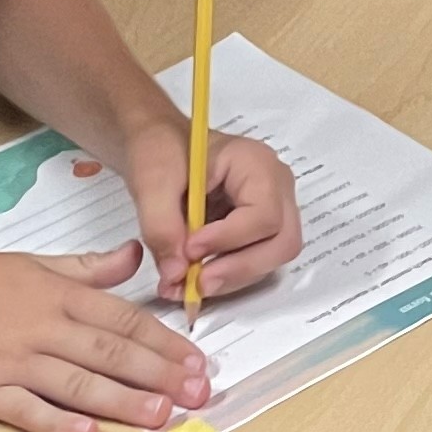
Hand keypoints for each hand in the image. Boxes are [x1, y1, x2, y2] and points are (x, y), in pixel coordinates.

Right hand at [0, 247, 208, 431]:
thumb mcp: (32, 263)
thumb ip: (87, 268)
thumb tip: (132, 258)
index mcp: (56, 295)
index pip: (123, 319)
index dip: (165, 341)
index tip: (197, 360)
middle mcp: (41, 328)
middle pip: (110, 353)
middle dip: (160, 373)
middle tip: (198, 392)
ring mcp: (13, 362)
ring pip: (78, 383)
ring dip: (122, 400)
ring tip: (161, 413)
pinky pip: (26, 410)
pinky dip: (56, 422)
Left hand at [126, 124, 300, 304]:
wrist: (157, 146)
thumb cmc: (160, 149)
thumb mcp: (151, 181)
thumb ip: (162, 226)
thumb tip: (176, 274)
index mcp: (256, 164)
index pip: (264, 214)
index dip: (229, 239)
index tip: (190, 249)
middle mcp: (275, 188)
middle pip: (280, 243)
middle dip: (238, 269)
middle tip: (196, 283)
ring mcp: (271, 210)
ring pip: (270, 258)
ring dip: (231, 278)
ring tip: (186, 284)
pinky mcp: (256, 230)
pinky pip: (254, 261)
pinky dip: (225, 276)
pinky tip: (192, 279)